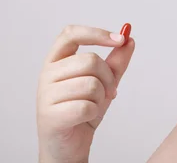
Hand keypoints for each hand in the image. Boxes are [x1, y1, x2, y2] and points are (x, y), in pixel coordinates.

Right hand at [36, 25, 134, 162]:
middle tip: (108, 91)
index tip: (120, 38)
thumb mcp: (104, 82)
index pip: (70, 34)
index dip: (96, 33)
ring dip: (101, 97)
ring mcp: (46, 95)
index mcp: (56, 61)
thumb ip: (116, 61)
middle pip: (90, 60)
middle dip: (108, 77)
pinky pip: (87, 106)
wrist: (69, 144)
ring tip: (94, 105)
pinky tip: (86, 117)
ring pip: (91, 84)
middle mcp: (47, 75)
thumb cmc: (83, 110)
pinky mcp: (51, 116)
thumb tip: (129, 39)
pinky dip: (94, 112)